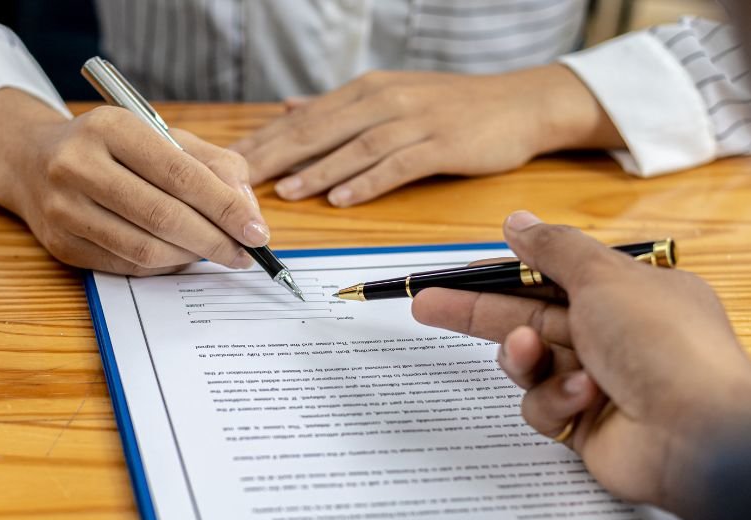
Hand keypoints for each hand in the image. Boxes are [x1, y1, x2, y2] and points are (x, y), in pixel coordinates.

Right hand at [0, 89, 269, 275]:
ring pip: (144, 249)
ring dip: (190, 257)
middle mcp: (78, 166)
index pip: (179, 174)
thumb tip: (246, 209)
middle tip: (244, 253)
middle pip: (163, 216)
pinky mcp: (61, 244)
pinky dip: (163, 267)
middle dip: (214, 240)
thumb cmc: (110, 147)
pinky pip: (126, 266)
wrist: (33, 161)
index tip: (257, 231)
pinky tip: (181, 257)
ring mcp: (63, 208)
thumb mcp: (159, 135)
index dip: (224, 207)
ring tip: (216, 253)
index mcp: (110, 127)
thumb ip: (212, 164)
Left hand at [232, 65, 622, 207]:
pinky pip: (398, 164)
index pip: (304, 117)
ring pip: (355, 146)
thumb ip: (338, 107)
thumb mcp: (390, 97)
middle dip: (277, 155)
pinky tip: (342, 197)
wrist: (519, 104)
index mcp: (367, 90)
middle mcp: (385, 100)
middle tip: (241, 179)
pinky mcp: (442, 143)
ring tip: (287, 193)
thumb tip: (288, 109)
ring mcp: (415, 120)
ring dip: (319, 170)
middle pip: (320, 129)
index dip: (267, 139)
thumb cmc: (452, 107)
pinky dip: (367, 181)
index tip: (231, 161)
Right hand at [411, 212, 750, 519]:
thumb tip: (518, 220)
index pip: (550, 274)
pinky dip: (555, 400)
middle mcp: (613, 333)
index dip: (504, 272)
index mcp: (627, 290)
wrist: (696, 432)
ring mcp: (598, 380)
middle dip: (478, 312)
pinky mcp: (584, 424)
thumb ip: (552, 249)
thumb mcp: (603, 276)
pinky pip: (541, 406)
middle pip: (527, 316)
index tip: (460, 272)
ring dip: (524, 358)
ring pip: (528, 365)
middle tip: (427, 305)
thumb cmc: (664, 345)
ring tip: (531, 354)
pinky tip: (583, 398)